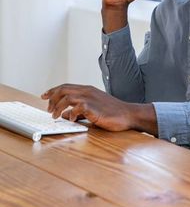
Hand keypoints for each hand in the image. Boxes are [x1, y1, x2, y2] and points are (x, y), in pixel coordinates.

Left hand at [41, 84, 157, 134]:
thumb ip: (78, 111)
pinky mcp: (93, 107)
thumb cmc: (112, 112)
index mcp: (87, 90)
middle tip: (48, 109)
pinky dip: (71, 114)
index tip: (44, 96)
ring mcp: (90, 98)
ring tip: (55, 116)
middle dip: (52, 98)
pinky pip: (77, 108)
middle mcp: (87, 91)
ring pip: (66, 97)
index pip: (66, 86)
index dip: (53, 90)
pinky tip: (72, 120)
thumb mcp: (93, 110)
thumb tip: (65, 115)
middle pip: (63, 89)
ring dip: (58, 107)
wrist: (128, 114)